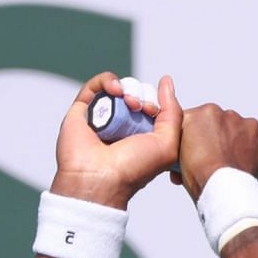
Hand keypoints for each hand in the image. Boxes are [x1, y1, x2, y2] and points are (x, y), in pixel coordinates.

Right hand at [50, 72, 182, 208]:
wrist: (99, 177)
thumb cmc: (133, 168)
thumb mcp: (168, 144)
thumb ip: (173, 113)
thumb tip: (166, 82)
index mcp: (143, 135)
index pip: (154, 106)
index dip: (157, 102)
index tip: (153, 112)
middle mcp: (123, 125)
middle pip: (137, 94)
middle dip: (143, 95)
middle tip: (140, 107)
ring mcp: (103, 116)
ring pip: (119, 88)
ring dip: (128, 88)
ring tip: (128, 101)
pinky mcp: (83, 109)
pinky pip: (96, 85)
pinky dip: (107, 80)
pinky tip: (115, 90)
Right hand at [177, 103, 257, 200]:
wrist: (223, 191)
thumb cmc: (201, 174)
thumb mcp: (178, 148)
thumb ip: (185, 136)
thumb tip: (188, 138)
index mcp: (206, 112)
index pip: (202, 119)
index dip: (201, 134)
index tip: (202, 145)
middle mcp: (230, 115)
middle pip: (224, 124)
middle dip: (220, 137)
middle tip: (216, 156)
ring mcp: (249, 129)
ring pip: (243, 133)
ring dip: (238, 144)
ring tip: (230, 162)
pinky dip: (253, 156)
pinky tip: (243, 166)